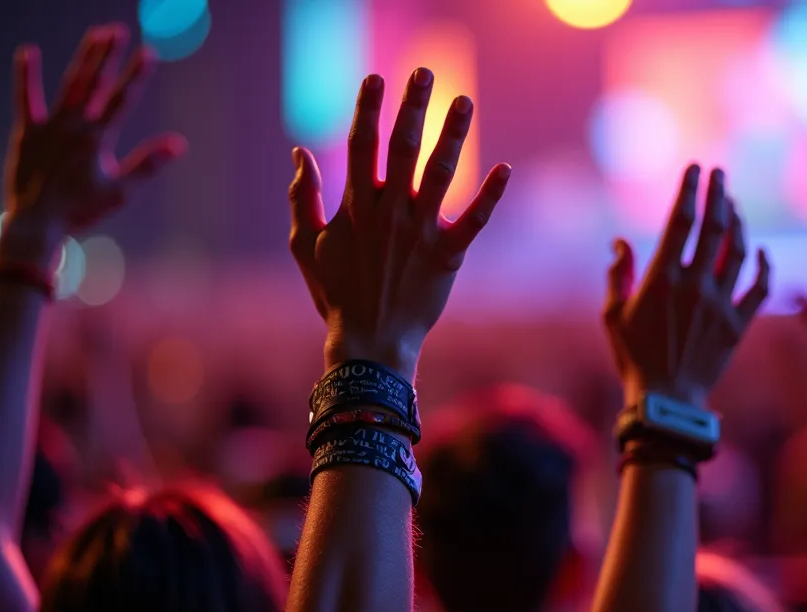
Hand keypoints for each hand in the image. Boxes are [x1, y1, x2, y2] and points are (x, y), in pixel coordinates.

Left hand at [2, 24, 185, 263]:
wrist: (38, 222)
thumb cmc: (82, 210)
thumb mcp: (121, 190)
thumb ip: (149, 163)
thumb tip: (179, 143)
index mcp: (97, 139)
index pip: (121, 99)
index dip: (136, 75)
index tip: (149, 52)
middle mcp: (74, 125)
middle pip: (95, 83)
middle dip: (108, 56)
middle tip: (118, 30)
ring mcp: (49, 126)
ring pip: (70, 85)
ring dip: (84, 58)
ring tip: (96, 35)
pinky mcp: (27, 132)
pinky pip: (26, 99)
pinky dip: (27, 75)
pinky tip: (27, 51)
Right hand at [288, 70, 511, 376]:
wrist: (370, 343)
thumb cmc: (335, 295)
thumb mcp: (304, 246)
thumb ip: (302, 198)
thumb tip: (300, 153)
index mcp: (355, 206)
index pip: (361, 144)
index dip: (369, 108)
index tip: (376, 79)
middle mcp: (389, 212)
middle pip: (403, 146)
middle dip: (414, 106)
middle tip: (426, 72)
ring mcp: (419, 232)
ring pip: (440, 172)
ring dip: (453, 133)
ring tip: (464, 101)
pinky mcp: (447, 255)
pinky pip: (473, 220)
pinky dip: (490, 195)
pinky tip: (506, 169)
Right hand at [603, 165, 770, 406]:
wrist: (667, 402)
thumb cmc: (633, 358)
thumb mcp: (613, 315)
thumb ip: (618, 275)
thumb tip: (620, 243)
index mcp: (662, 279)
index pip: (679, 222)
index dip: (689, 190)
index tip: (695, 169)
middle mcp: (695, 285)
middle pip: (714, 227)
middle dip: (718, 194)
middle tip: (720, 173)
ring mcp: (721, 304)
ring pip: (739, 251)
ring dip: (739, 223)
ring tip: (734, 206)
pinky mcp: (739, 325)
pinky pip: (760, 288)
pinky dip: (765, 266)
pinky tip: (763, 251)